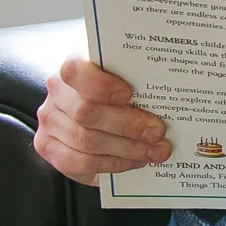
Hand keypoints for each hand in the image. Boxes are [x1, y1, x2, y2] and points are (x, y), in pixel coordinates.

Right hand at [33, 57, 169, 183]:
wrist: (98, 97)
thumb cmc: (124, 79)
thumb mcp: (132, 69)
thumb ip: (142, 73)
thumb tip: (177, 86)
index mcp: (77, 61)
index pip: (76, 70)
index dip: (101, 85)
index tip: (129, 94)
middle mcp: (58, 90)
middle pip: (87, 112)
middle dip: (128, 125)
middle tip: (158, 133)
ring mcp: (50, 119)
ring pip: (85, 140)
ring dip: (125, 149)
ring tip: (155, 151)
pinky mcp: (48, 145)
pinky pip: (77, 161)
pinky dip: (110, 164)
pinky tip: (134, 161)